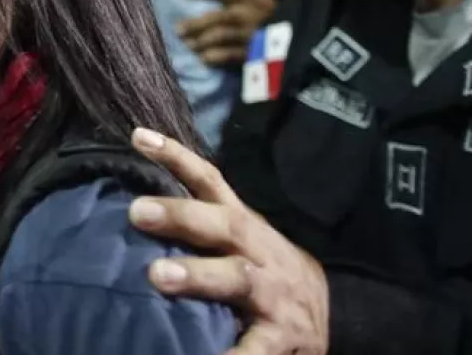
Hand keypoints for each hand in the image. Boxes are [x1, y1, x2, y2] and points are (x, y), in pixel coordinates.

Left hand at [128, 129, 327, 354]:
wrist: (337, 314)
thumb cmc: (266, 271)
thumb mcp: (242, 238)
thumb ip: (201, 220)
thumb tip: (134, 201)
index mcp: (243, 225)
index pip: (210, 181)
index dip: (176, 157)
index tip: (138, 138)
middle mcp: (258, 252)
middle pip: (222, 226)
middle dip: (180, 216)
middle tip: (137, 211)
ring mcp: (272, 294)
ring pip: (236, 278)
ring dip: (198, 275)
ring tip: (157, 276)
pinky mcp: (280, 338)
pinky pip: (256, 348)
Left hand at [178, 0, 277, 67]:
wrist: (297, 37)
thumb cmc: (269, 14)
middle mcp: (249, 15)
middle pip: (218, 17)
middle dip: (195, 23)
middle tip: (177, 29)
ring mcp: (251, 35)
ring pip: (221, 37)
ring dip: (200, 41)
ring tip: (187, 44)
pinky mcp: (254, 53)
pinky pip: (230, 56)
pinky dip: (214, 58)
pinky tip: (203, 59)